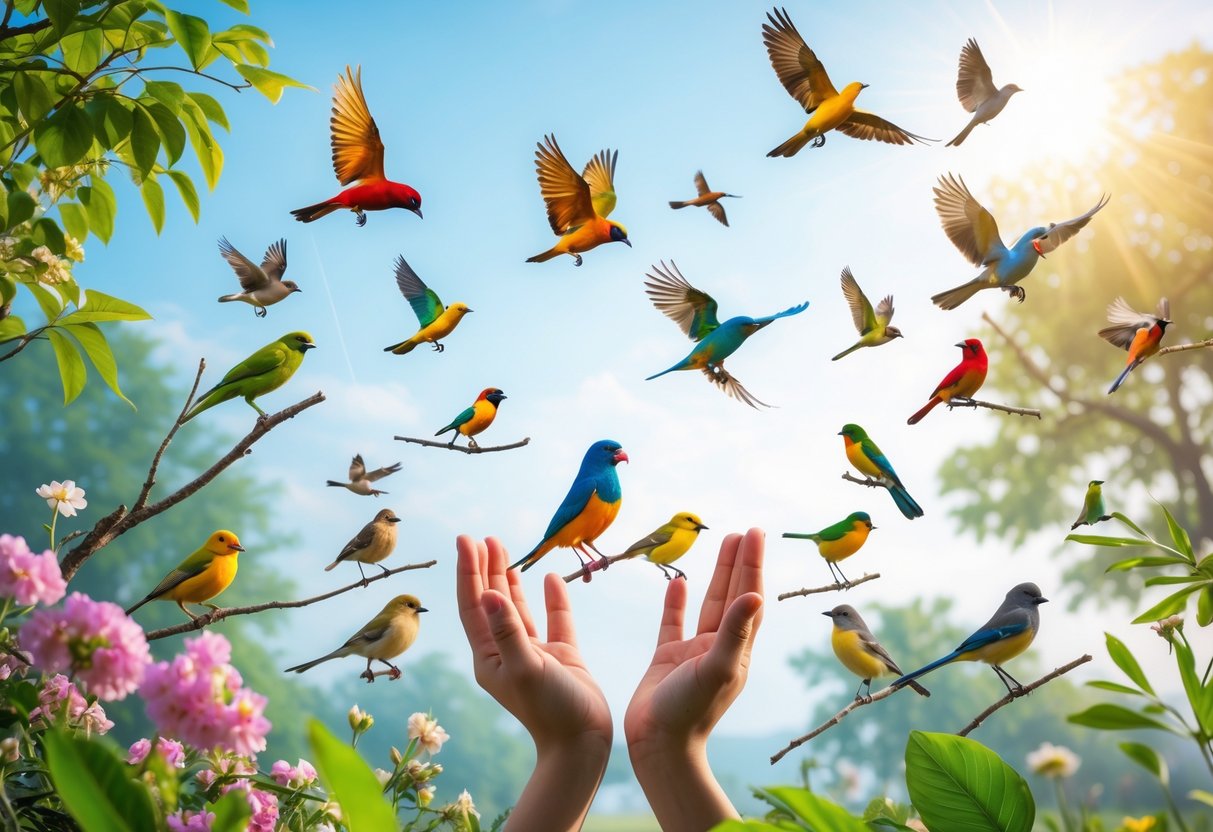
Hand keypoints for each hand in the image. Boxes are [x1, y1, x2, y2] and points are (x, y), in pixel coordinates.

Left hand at [456, 535, 610, 829]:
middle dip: (485, 568)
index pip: (472, 605)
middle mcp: (505, 652)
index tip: (466, 540)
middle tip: (484, 537)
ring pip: (516, 608)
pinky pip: (553, 620)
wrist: (584, 744)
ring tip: (503, 549)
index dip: (468, 571)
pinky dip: (550, 598)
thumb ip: (508, 630)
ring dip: (508, 579)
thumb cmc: (551, 711)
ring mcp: (532, 654)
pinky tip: (549, 578)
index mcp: (488, 656)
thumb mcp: (526, 667)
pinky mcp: (559, 657)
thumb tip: (488, 593)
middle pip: (489, 602)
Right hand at [624, 529, 764, 829]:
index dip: (753, 565)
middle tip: (745, 532)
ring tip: (723, 543)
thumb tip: (755, 595)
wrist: (658, 745)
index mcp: (736, 650)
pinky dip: (676, 602)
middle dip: (741, 563)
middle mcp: (718, 647)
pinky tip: (677, 581)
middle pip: (734, 596)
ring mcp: (693, 652)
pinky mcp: (667, 659)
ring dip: (717, 575)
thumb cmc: (690, 711)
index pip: (750, 598)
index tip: (756, 534)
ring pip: (708, 604)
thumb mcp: (717, 668)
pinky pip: (673, 623)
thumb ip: (734, 631)